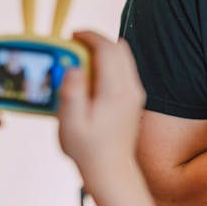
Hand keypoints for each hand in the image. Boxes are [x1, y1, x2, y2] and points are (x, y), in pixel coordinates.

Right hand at [56, 32, 144, 183]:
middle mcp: (131, 89)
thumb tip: (72, 68)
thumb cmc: (88, 150)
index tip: (72, 35)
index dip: (90, 36)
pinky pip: (123, 70)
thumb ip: (71, 93)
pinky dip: (108, 63)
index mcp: (115, 92)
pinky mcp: (134, 99)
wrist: (111, 171)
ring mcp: (135, 94)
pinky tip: (89, 75)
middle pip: (119, 48)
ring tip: (78, 58)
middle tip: (73, 43)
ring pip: (123, 57)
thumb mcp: (71, 124)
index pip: (108, 50)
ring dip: (103, 51)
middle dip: (96, 40)